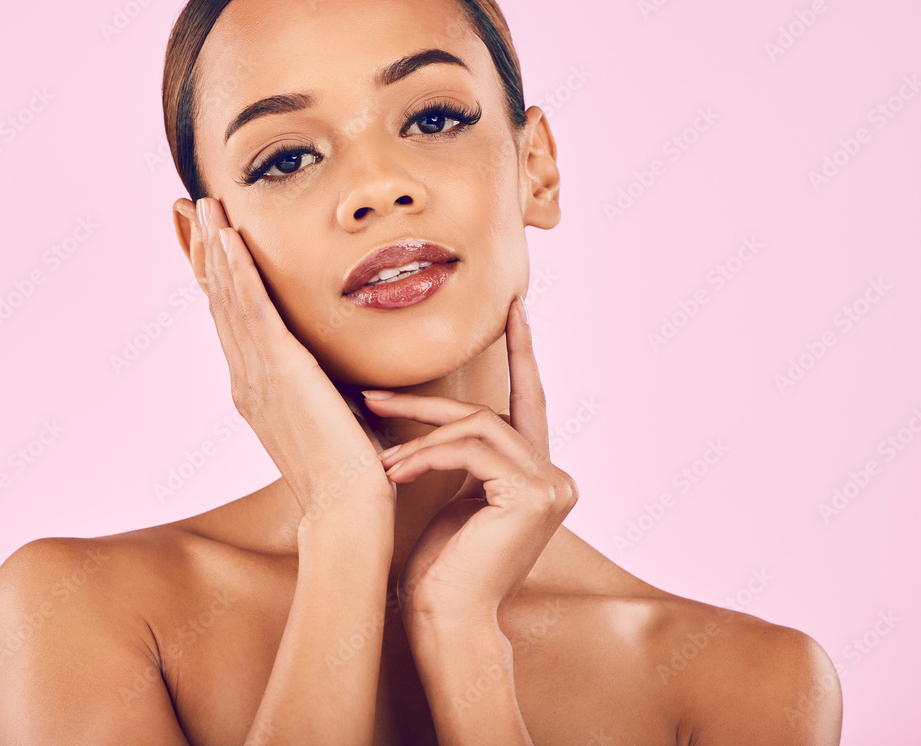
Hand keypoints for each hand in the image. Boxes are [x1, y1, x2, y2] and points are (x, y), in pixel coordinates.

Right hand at [194, 197, 393, 519]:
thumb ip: (319, 384)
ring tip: (203, 205)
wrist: (348, 507)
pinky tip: (228, 238)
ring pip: (229, 298)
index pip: (231, 318)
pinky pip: (253, 310)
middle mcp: (246, 377)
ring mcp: (257, 374)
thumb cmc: (349, 468)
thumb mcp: (328, 412)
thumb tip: (332, 364)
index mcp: (256, 386)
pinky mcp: (280, 370)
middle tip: (189, 207)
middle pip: (218, 300)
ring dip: (215, 247)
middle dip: (204, 250)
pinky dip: (238, 271)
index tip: (208, 237)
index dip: (216, 275)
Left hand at [364, 296, 577, 631]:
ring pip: (478, 426)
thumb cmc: (443, 567)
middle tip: (372, 394)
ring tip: (380, 459)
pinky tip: (397, 472)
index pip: (528, 401)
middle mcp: (555, 476)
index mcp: (538, 475)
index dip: (522, 352)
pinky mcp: (533, 493)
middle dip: (428, 404)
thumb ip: (463, 456)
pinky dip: (427, 454)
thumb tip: (436, 420)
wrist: (447, 621)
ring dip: (419, 437)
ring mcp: (552, 484)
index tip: (515, 308)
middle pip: (489, 413)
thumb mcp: (454, 496)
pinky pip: (471, 448)